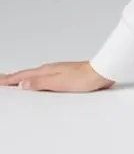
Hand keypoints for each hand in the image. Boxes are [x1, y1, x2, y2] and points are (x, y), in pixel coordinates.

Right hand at [0, 61, 114, 92]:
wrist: (103, 72)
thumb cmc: (85, 77)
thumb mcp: (59, 83)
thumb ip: (41, 84)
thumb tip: (23, 84)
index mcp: (47, 71)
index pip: (23, 76)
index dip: (10, 79)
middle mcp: (51, 69)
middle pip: (27, 74)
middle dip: (13, 77)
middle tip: (2, 79)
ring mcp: (58, 71)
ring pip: (36, 74)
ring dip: (24, 77)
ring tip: (15, 80)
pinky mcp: (65, 75)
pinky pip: (45, 77)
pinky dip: (36, 79)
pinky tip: (39, 81)